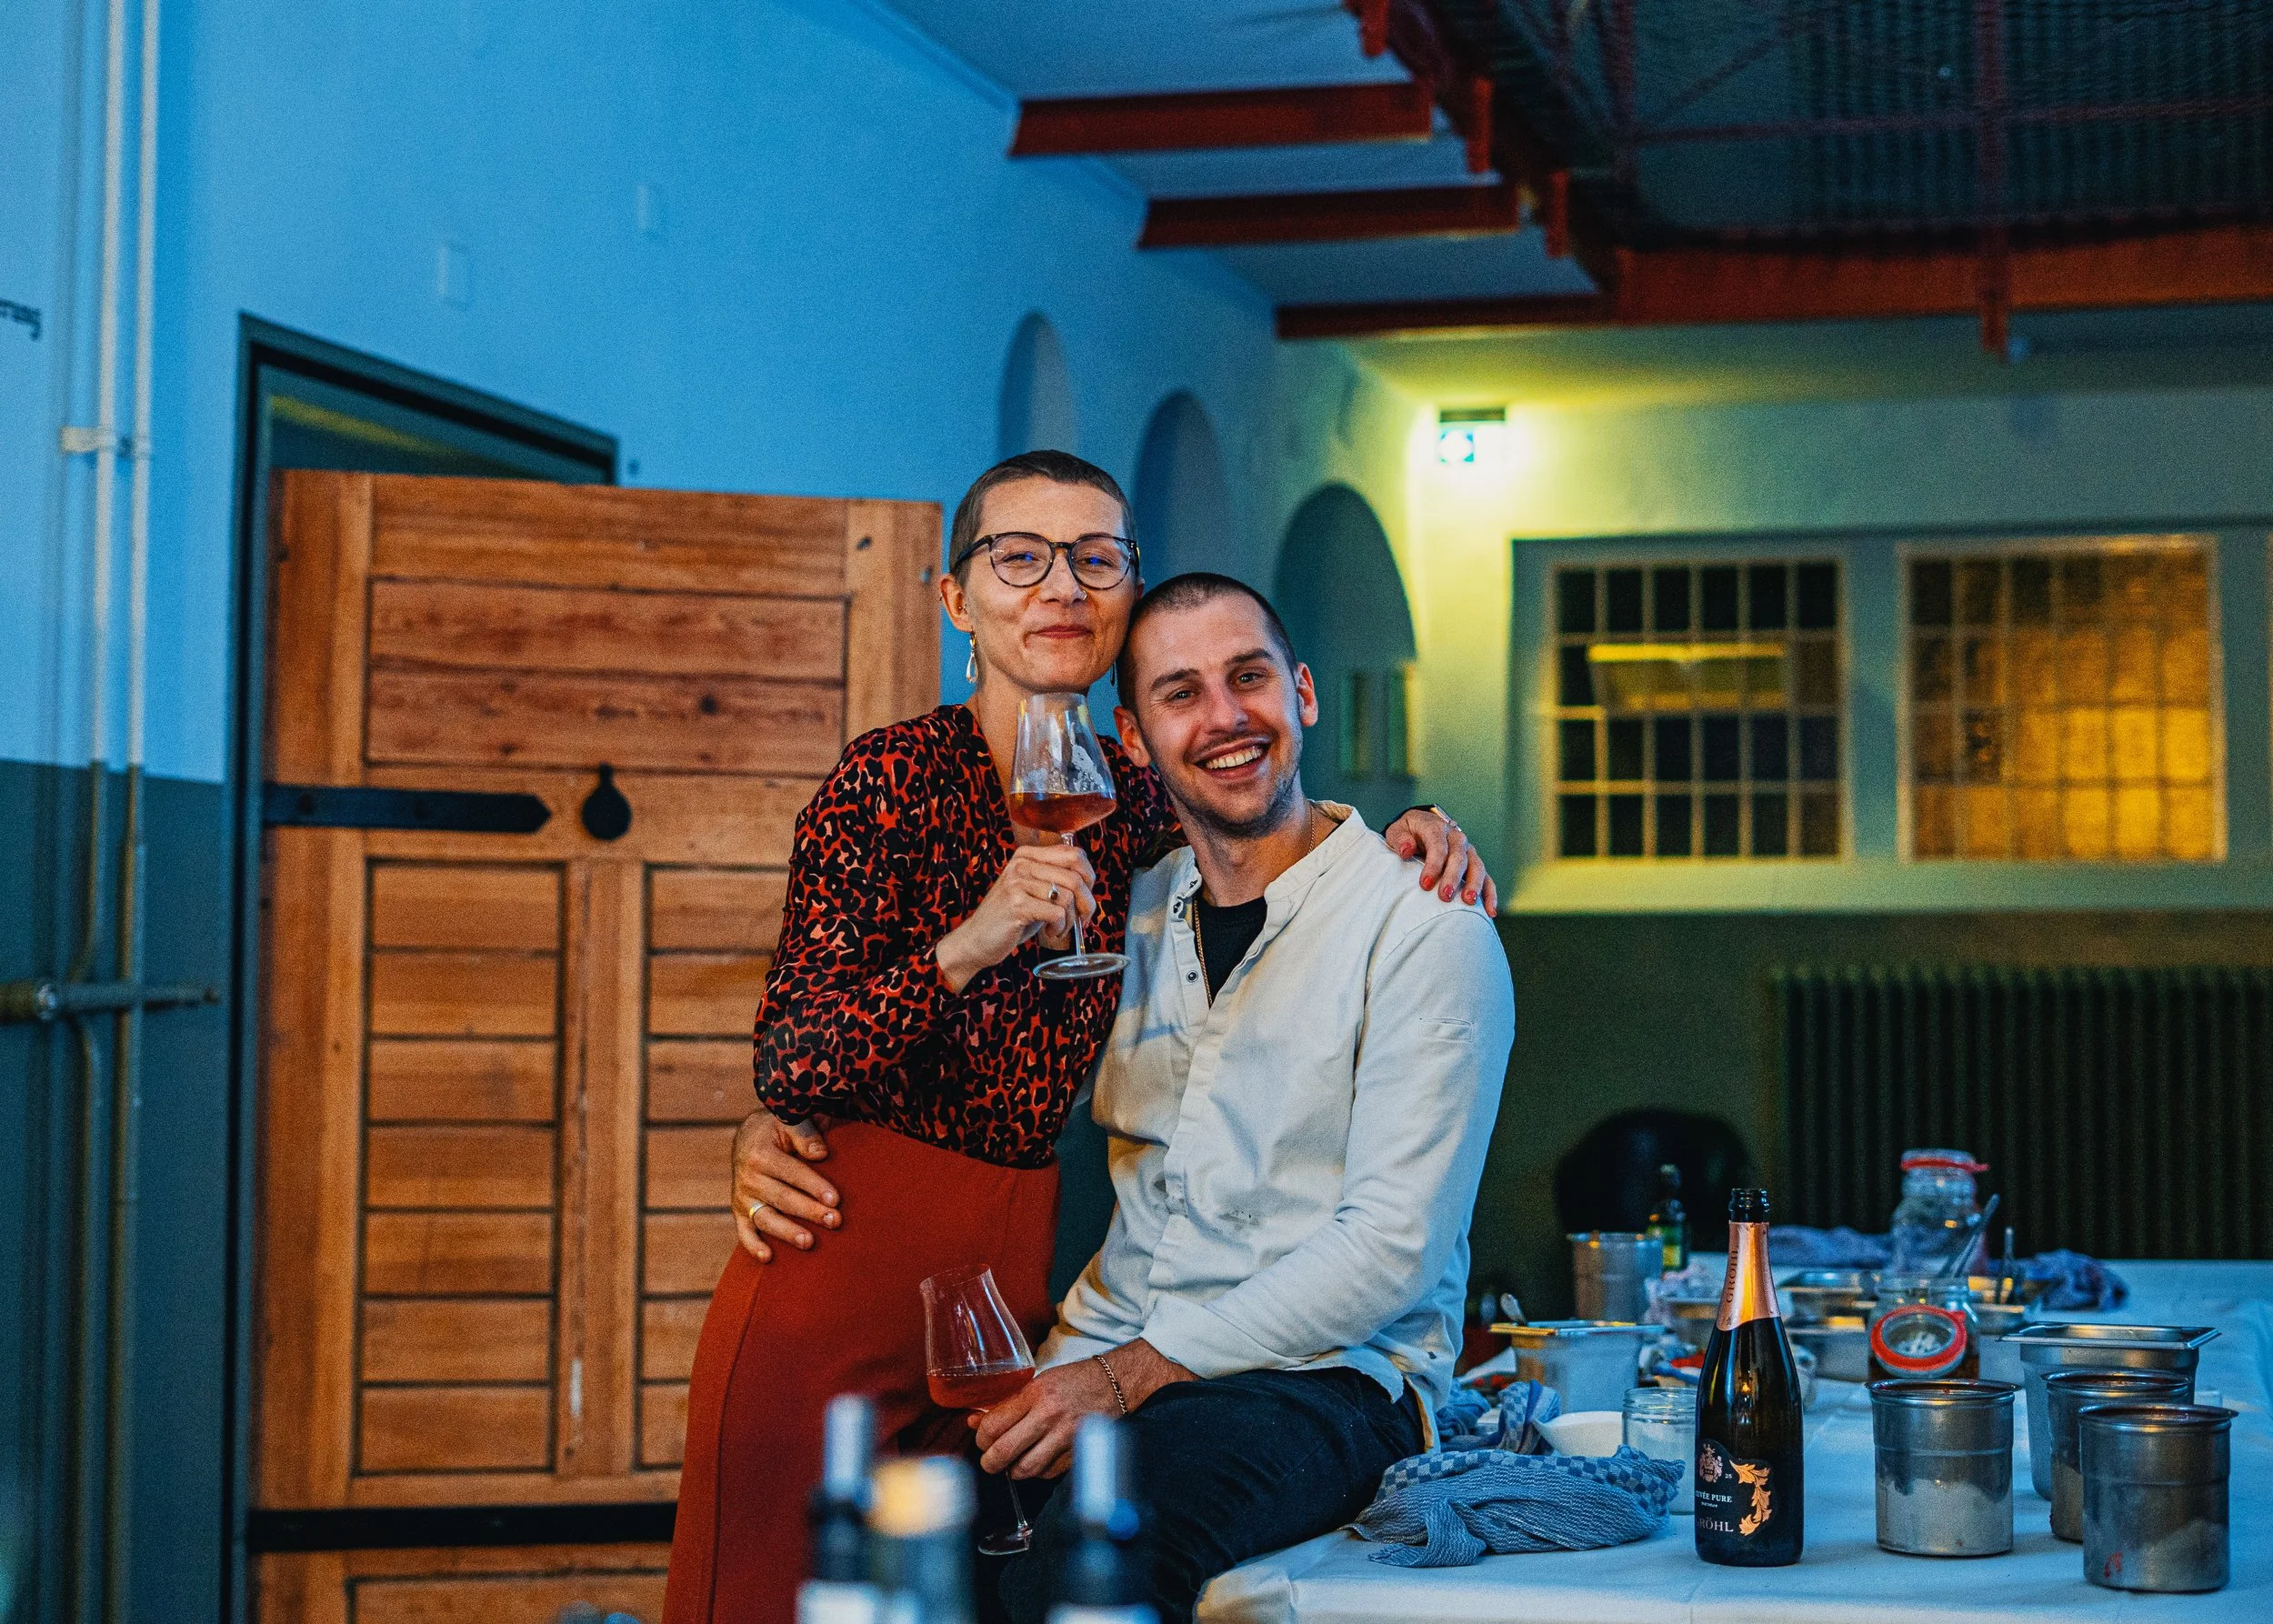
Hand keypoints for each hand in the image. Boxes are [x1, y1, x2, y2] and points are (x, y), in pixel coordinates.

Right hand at [731, 1107, 838, 1261]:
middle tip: (834, 1221)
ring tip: (809, 1242)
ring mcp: (742, 1196)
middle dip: (810, 1211)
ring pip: (766, 1218)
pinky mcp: (739, 1210)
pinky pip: (744, 1231)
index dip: (814, 1186)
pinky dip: (753, 1245)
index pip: (793, 1173)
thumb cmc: (777, 1128)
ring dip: (787, 1232)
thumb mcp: (788, 1121)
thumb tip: (821, 1154)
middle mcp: (748, 1177)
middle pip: (783, 1198)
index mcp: (761, 1154)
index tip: (835, 1199)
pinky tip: (769, 1257)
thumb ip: (805, 1134)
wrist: (749, 1135)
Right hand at [934, 843, 1098, 991]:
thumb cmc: (1010, 917)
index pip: (1074, 854)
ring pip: (1068, 897)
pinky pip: (1057, 913)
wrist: (976, 939)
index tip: (1086, 898)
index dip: (1089, 878)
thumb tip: (1089, 883)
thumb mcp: (1033, 891)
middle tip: (1082, 919)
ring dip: (1070, 920)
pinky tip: (1050, 932)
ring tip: (1058, 928)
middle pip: (1075, 877)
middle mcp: (1022, 864)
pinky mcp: (1017, 904)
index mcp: (1028, 855)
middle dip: (1086, 904)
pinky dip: (1060, 927)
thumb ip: (1055, 880)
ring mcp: (1018, 882)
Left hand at [971, 1340, 1195, 1479]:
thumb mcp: (1038, 1382)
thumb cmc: (1074, 1381)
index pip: (993, 1425)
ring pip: (1024, 1469)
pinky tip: (1036, 1461)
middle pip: (1004, 1452)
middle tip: (989, 1460)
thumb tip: (975, 1421)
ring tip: (1011, 1464)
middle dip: (989, 1462)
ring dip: (1012, 1470)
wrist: (1115, 1384)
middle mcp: (1049, 1415)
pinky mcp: (1077, 1453)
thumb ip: (1007, 1403)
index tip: (982, 1439)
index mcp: (1036, 1393)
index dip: (981, 1438)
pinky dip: (1036, 1472)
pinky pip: (1046, 1473)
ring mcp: (1065, 1437)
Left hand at [1385, 806, 1497, 914]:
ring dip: (1475, 885)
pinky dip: (1490, 894)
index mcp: (1437, 828)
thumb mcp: (1397, 830)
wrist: (1422, 826)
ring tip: (1469, 902)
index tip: (1424, 885)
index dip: (1433, 865)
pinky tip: (1490, 911)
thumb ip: (1400, 839)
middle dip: (1453, 877)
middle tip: (1445, 896)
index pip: (1438, 846)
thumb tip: (1407, 850)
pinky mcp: (1475, 864)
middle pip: (1459, 857)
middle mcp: (1456, 838)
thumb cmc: (1408, 832)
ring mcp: (1468, 851)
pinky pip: (1487, 878)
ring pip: (1477, 867)